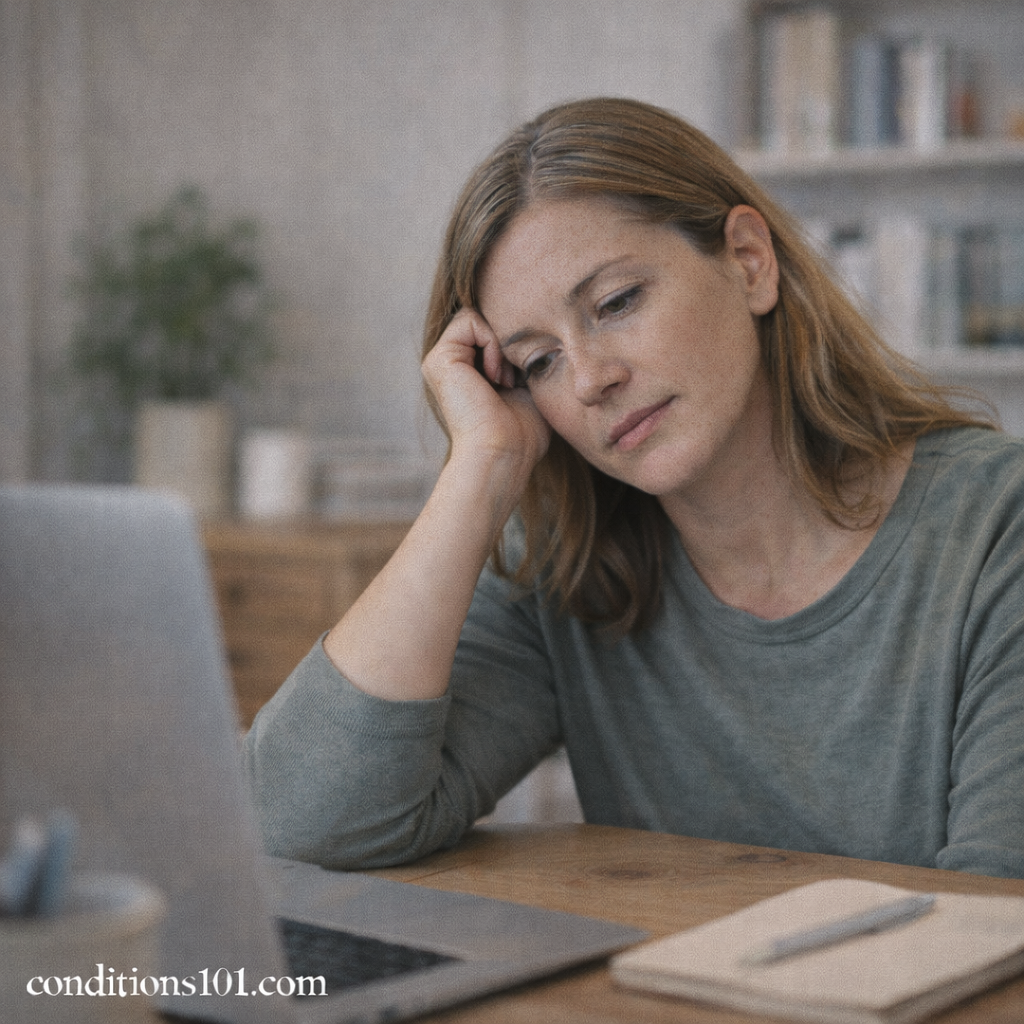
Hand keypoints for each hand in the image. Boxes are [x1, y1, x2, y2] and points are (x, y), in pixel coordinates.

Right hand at [422, 309, 549, 494]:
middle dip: (508, 341)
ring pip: (478, 316)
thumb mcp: (527, 386)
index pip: (494, 331)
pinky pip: (470, 320)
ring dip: (501, 343)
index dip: (515, 344)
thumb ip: (523, 359)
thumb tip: (538, 332)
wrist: (504, 453)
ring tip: (506, 380)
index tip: (522, 379)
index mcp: (466, 373)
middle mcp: (450, 366)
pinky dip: (492, 342)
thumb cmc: (522, 432)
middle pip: (486, 320)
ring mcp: (441, 361)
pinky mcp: (439, 359)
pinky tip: (497, 376)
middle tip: (516, 379)